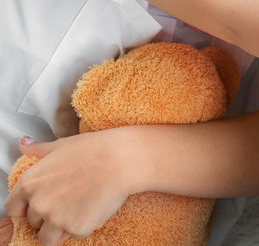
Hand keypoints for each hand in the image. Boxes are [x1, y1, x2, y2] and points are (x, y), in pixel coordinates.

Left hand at [4, 131, 137, 244]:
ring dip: (61, 228)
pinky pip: (75, 235)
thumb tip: (23, 144)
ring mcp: (56, 218)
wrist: (123, 159)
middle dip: (49, 216)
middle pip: (34, 223)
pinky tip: (94, 208)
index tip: (41, 203)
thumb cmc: (94, 149)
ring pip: (49, 237)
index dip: (27, 207)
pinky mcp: (75, 228)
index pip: (13, 209)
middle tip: (70, 200)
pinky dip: (84, 226)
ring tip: (80, 209)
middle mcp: (38, 203)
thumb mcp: (62, 145)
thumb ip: (39, 149)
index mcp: (29, 183)